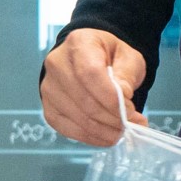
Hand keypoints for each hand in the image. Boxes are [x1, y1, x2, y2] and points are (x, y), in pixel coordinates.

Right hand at [40, 29, 147, 145]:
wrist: (89, 59)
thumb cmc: (110, 57)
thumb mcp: (128, 57)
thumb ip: (127, 75)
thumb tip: (123, 99)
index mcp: (79, 43)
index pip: (90, 74)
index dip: (111, 98)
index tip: (131, 110)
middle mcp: (57, 64)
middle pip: (85, 100)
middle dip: (112, 118)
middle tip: (132, 124)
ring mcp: (49, 88)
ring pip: (78, 118)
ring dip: (105, 131)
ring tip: (123, 131)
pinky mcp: (48, 108)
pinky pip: (69, 130)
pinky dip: (92, 137)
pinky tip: (108, 136)